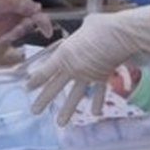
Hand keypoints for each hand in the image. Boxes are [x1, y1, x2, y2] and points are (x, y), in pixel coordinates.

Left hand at [0, 0, 53, 39]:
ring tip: (13, 31)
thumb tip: (38, 8)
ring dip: (17, 33)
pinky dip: (7, 37)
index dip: (43, 23)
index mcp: (22, 0)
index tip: (47, 31)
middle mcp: (15, 10)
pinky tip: (6, 36)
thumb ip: (28, 6)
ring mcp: (6, 18)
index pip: (37, 14)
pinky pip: (6, 35)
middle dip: (27, 28)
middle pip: (27, 24)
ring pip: (18, 31)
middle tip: (23, 27)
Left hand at [26, 4, 149, 125]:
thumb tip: (87, 30)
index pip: (45, 71)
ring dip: (67, 110)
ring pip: (74, 96)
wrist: (121, 35)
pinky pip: (98, 93)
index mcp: (64, 55)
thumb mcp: (85, 26)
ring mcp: (87, 76)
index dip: (35, 80)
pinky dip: (97, 103)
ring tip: (60, 123)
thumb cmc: (102, 26)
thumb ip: (81, 34)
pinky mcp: (102, 78)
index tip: (28, 88)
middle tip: (35, 111)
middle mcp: (73, 68)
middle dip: (44, 100)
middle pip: (55, 87)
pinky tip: (95, 113)